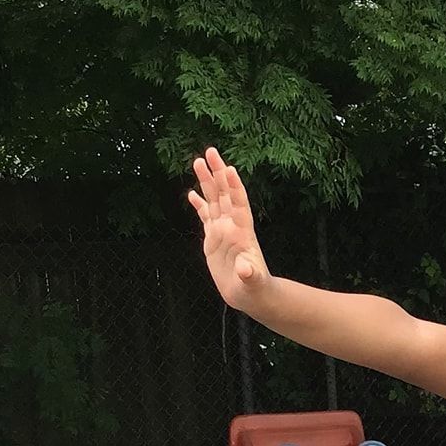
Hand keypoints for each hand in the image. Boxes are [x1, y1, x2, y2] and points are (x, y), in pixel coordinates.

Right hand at [188, 147, 268, 309]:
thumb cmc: (254, 287)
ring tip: (198, 162)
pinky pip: (205, 216)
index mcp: (242, 231)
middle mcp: (232, 226)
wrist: (249, 294)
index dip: (234, 187)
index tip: (229, 168)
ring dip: (206, 181)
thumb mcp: (252, 281)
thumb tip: (246, 269)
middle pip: (224, 194)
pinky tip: (191, 193)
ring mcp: (222, 230)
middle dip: (218, 173)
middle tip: (210, 152)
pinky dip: (199, 204)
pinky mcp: (213, 239)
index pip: (239, 203)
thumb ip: (249, 273)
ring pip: (213, 200)